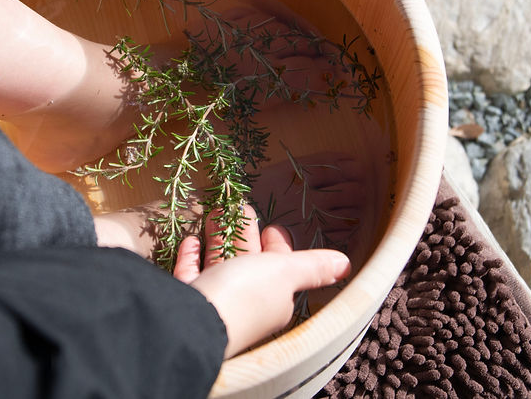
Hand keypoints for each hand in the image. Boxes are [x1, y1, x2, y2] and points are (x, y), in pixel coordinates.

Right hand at [174, 206, 350, 357]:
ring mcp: (214, 304)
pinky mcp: (186, 301)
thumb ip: (312, 267)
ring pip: (219, 265)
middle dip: (246, 235)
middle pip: (248, 262)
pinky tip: (190, 240)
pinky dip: (191, 257)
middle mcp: (245, 304)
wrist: (189, 323)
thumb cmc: (244, 295)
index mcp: (274, 301)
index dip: (279, 246)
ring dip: (218, 238)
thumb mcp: (285, 274)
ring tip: (214, 211)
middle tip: (240, 207)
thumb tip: (344, 265)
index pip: (281, 269)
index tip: (273, 226)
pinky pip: (190, 275)